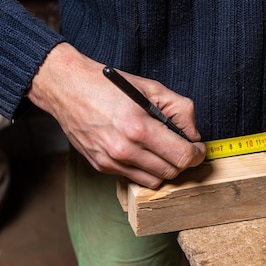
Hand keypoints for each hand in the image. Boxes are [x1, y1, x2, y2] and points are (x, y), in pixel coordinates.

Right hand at [29, 43, 205, 187]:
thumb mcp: (151, 88)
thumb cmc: (107, 85)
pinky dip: (144, 169)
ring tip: (164, 151)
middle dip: (183, 162)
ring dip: (165, 169)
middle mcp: (124, 149)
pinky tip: (143, 152)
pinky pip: (134, 178)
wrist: (66, 88)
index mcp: (139, 128)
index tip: (198, 149)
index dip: (197, 155)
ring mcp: (111, 161)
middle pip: (171, 172)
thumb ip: (180, 110)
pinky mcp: (101, 167)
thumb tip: (193, 134)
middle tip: (184, 149)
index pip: (182, 157)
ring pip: (154, 181)